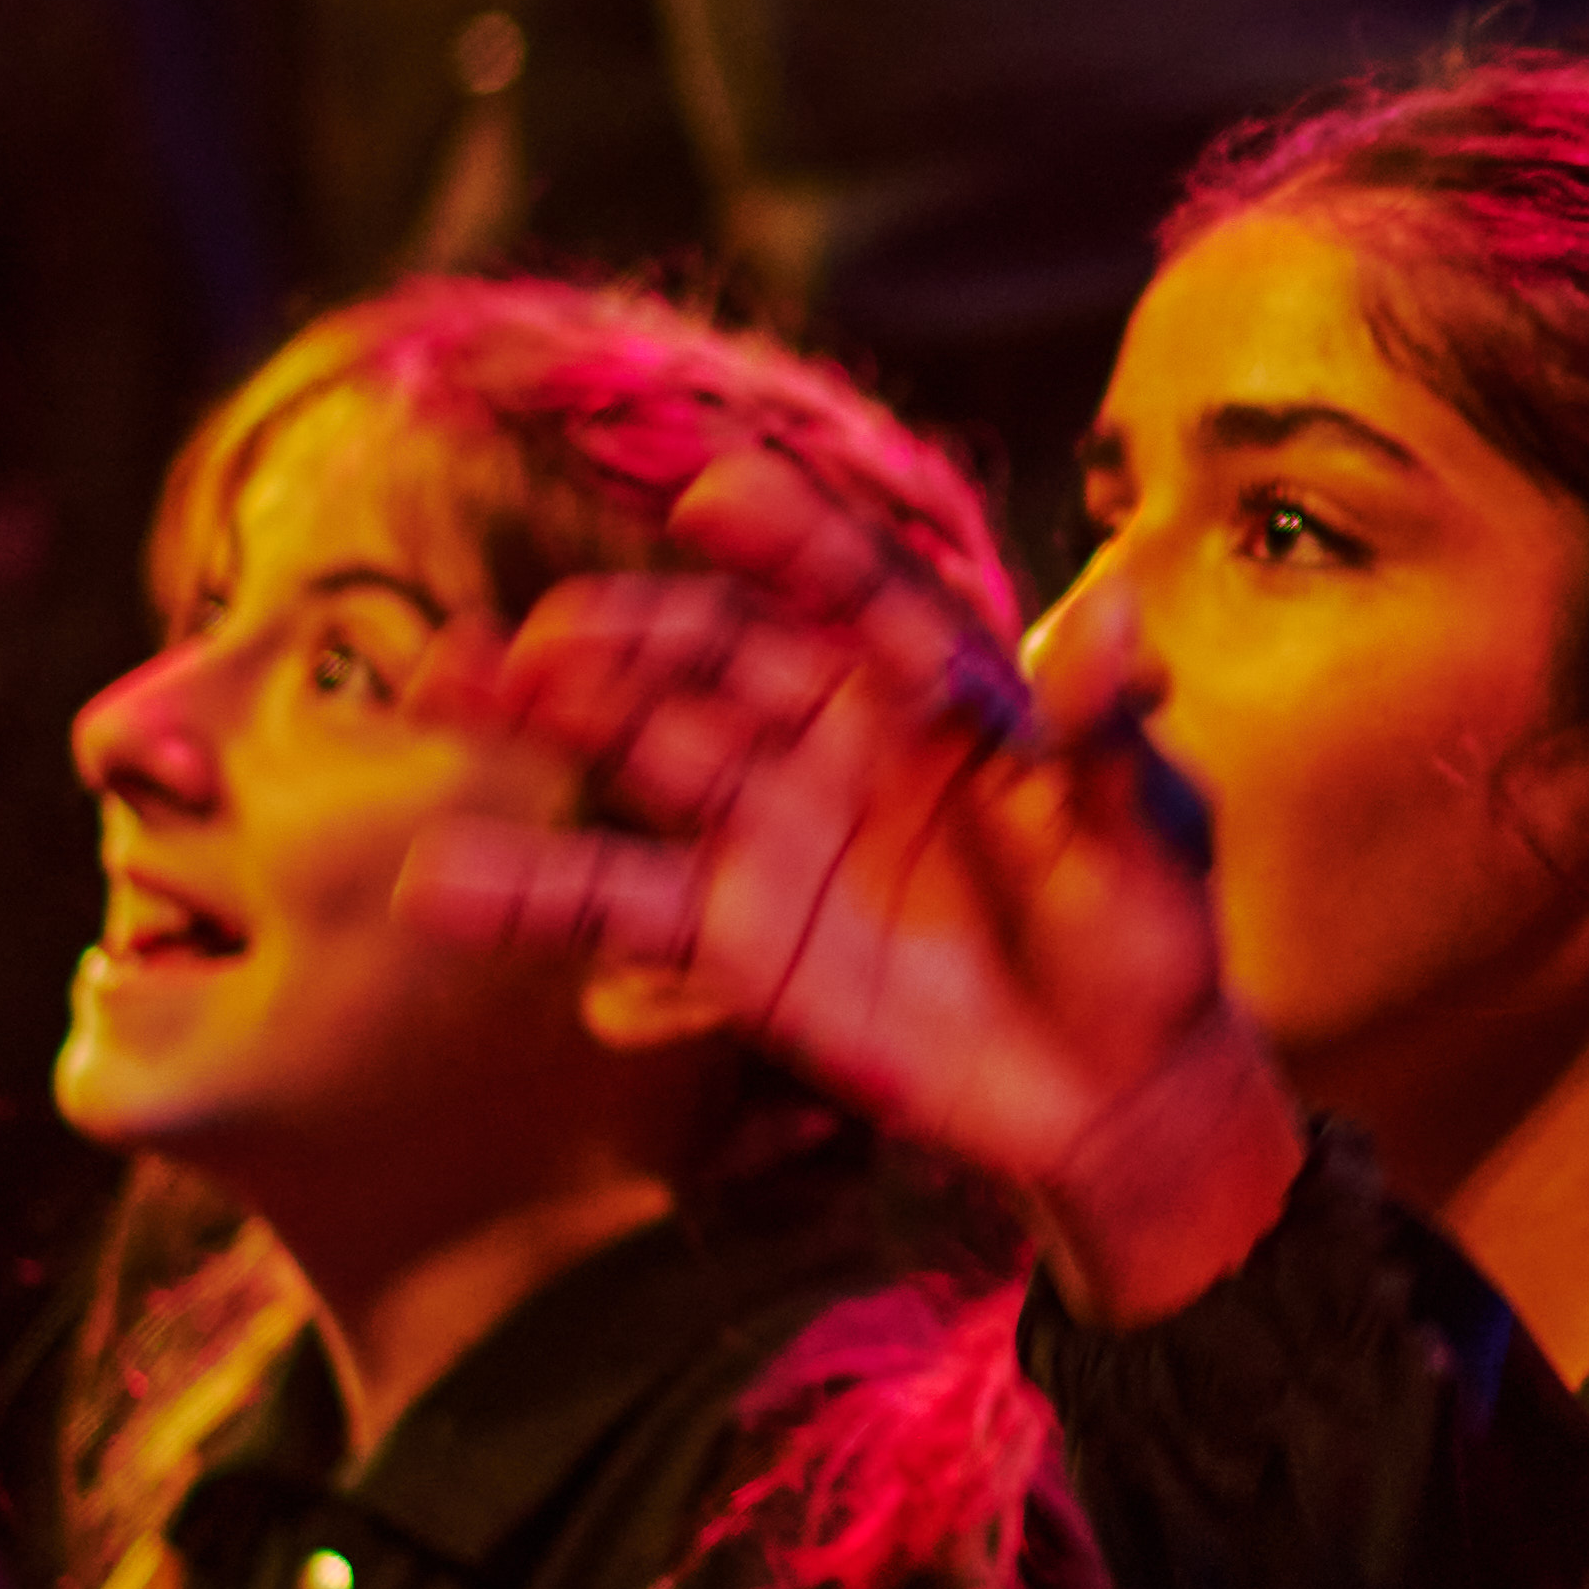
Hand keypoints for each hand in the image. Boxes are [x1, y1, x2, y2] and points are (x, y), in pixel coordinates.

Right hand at [406, 437, 1303, 1317]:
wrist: (1113, 1088)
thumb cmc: (1146, 935)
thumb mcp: (1148, 827)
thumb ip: (1108, 729)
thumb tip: (1122, 609)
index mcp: (938, 681)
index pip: (852, 584)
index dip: (787, 538)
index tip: (714, 500)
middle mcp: (835, 734)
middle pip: (713, 656)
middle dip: (624, 635)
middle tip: (540, 640)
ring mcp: (772, 829)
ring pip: (642, 750)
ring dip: (547, 715)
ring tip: (449, 686)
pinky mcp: (733, 933)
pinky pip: (618, 900)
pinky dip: (528, 892)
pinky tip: (440, 886)